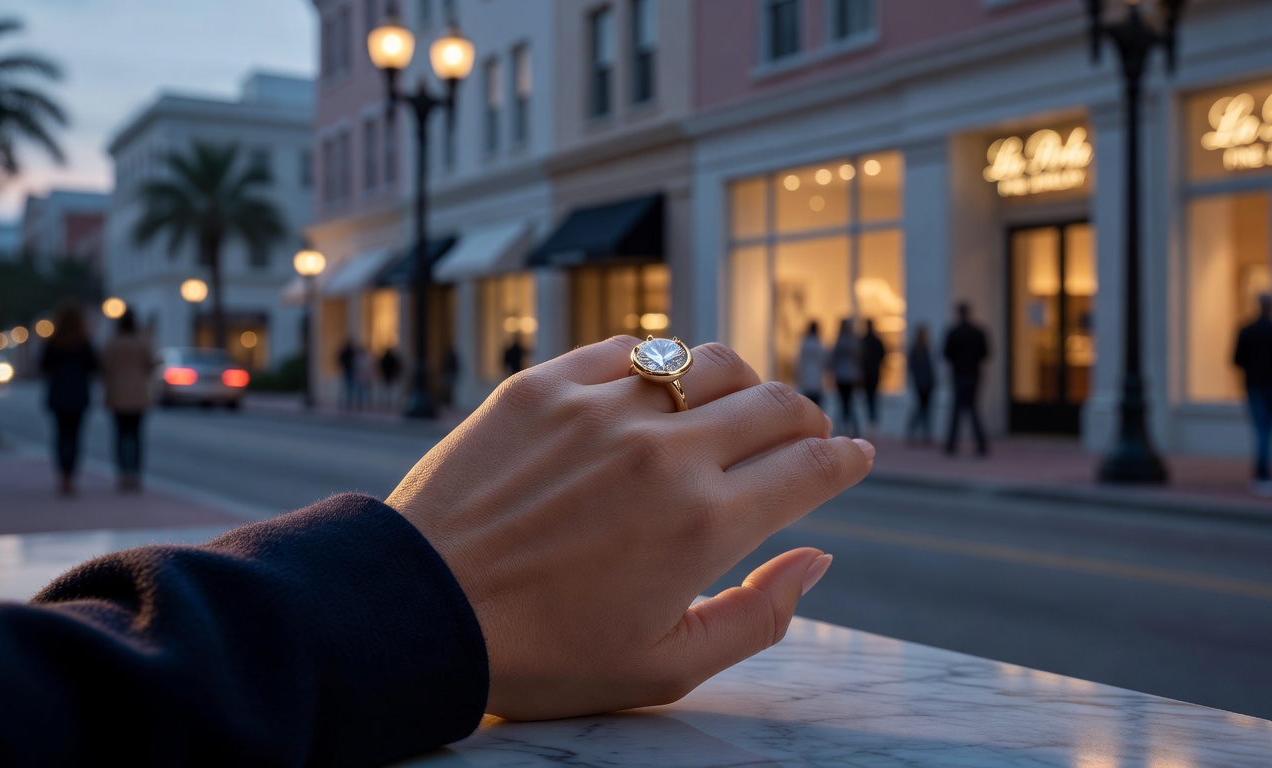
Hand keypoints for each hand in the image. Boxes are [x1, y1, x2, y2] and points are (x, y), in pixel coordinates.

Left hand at [387, 336, 873, 719]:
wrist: (417, 611)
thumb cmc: (542, 655)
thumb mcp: (666, 667)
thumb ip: (759, 616)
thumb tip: (820, 557)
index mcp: (705, 524)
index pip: (811, 468)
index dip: (846, 460)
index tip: (855, 457)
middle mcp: (665, 451)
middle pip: (774, 404)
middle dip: (806, 419)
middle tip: (803, 436)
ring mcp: (602, 407)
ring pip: (707, 362)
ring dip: (740, 383)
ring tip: (732, 408)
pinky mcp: (545, 385)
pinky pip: (631, 350)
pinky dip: (662, 365)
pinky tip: (658, 389)